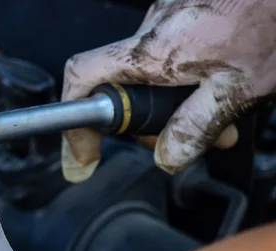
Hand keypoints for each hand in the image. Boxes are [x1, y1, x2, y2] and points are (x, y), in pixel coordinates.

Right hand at [61, 0, 275, 181]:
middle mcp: (151, 30)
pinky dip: (185, 79)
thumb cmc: (271, 21)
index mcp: (151, 51)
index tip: (85, 150)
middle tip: (181, 138)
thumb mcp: (235, 89)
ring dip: (174, 103)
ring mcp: (167, 19)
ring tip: (218, 112)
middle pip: (121, 89)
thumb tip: (166, 156)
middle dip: (148, 123)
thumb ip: (195, 127)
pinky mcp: (184, 14)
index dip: (75, 121)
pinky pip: (169, 56)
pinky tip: (218, 86)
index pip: (82, 78)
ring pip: (150, 75)